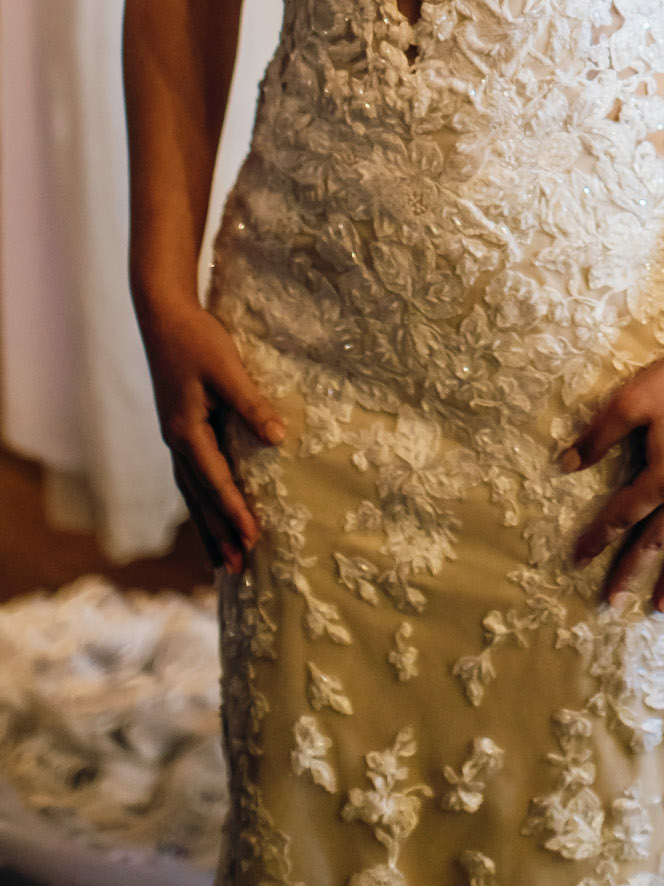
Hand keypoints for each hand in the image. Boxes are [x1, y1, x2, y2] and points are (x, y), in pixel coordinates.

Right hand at [137, 297, 284, 572]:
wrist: (163, 316)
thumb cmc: (198, 339)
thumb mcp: (227, 369)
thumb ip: (251, 404)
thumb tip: (278, 439)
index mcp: (186, 431)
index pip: (216, 480)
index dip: (236, 511)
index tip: (254, 539)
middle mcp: (177, 441)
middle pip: (200, 498)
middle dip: (218, 533)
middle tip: (236, 569)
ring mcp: (175, 437)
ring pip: (193, 492)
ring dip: (208, 525)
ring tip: (221, 559)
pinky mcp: (179, 429)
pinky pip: (192, 476)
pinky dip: (202, 500)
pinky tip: (211, 511)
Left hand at [560, 335, 663, 612]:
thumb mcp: (630, 402)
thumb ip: (598, 437)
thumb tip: (565, 464)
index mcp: (662, 477)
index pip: (622, 516)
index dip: (597, 538)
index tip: (578, 560)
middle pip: (655, 540)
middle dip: (630, 572)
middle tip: (612, 602)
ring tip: (663, 605)